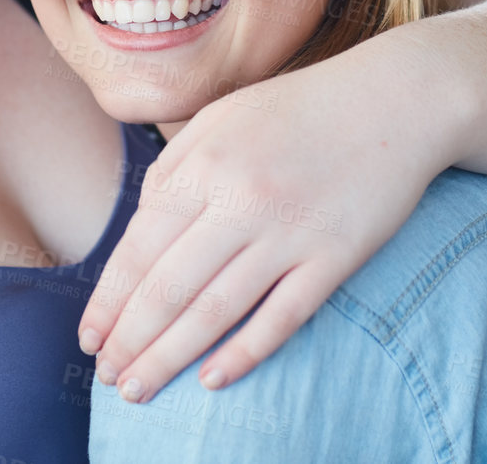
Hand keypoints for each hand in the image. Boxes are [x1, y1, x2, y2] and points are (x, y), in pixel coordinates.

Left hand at [77, 49, 451, 402]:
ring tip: (140, 389)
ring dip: (170, 357)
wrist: (397, 97)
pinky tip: (212, 380)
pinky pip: (282, 316)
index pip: (140, 248)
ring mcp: (290, 230)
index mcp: (205, 163)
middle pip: (169, 287)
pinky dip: (244, 353)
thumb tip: (140, 226)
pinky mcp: (337, 255)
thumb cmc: (302, 108)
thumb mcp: (224, 116)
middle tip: (110, 377)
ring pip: (215, 310)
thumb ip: (175, 167)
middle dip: (130, 340)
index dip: (108, 300)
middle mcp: (241, 199)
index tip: (88, 338)